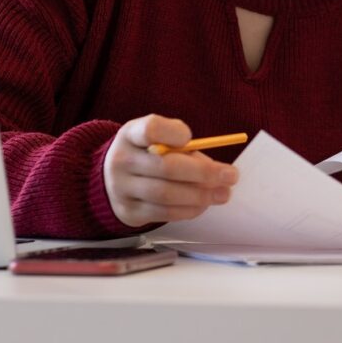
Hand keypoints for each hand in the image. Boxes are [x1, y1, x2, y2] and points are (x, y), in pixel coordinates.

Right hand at [103, 114, 237, 226]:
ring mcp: (122, 189)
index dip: (174, 133)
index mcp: (130, 134)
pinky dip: (189, 210)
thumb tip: (214, 168)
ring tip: (223, 194)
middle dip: (204, 173)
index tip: (190, 138)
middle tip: (231, 176)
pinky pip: (164, 213)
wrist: (111, 179)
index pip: (151, 129)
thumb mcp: (154, 138)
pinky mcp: (129, 212)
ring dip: (200, 195)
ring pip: (167, 195)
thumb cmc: (145, 154)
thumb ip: (180, 145)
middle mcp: (122, 160)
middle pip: (166, 168)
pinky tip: (203, 204)